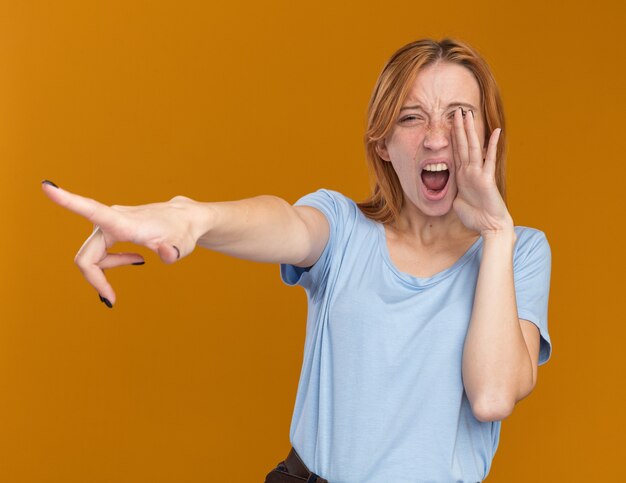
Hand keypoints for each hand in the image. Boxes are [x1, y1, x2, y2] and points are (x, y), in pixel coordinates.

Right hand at [41, 181, 201, 305]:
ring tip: (139, 262)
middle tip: (111, 300)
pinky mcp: (111, 227)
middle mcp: (111, 219)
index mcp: (124, 222)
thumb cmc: (183, 231)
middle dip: (95, 279)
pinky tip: (136, 260)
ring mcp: (109, 222)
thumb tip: (168, 254)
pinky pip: (100, 252)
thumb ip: (174, 251)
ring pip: (93, 256)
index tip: (47, 186)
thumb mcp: (182, 245)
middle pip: (86, 256)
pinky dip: (112, 262)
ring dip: (107, 270)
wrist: (186, 219)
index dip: (68, 200)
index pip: (92, 210)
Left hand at [450, 108, 512, 236]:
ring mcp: (479, 173)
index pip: (456, 152)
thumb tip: (450, 190)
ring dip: (470, 130)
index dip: (453, 137)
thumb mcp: (457, 203)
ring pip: (473, 148)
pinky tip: (495, 131)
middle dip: (460, 127)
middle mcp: (470, 171)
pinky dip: (492, 145)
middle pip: (464, 145)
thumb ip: (453, 193)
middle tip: (457, 110)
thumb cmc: (475, 218)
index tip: (449, 122)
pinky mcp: (487, 179)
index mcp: (462, 176)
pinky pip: (489, 159)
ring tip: (468, 113)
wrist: (490, 227)